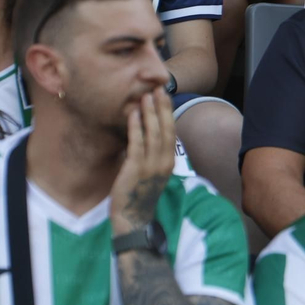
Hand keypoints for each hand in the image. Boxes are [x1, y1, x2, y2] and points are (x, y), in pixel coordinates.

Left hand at [111, 88, 175, 234]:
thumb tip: (146, 129)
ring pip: (153, 134)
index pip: (172, 131)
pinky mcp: (136, 169)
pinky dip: (136, 127)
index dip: (169, 112)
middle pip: (166, 129)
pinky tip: (132, 114)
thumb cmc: (140, 191)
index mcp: (170, 161)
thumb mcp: (152, 170)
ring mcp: (151, 166)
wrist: (132, 216)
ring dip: (149, 113)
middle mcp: (164, 162)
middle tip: (158, 88)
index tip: (165, 94)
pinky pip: (137, 143)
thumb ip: (152, 151)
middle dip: (162, 107)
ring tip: (146, 96)